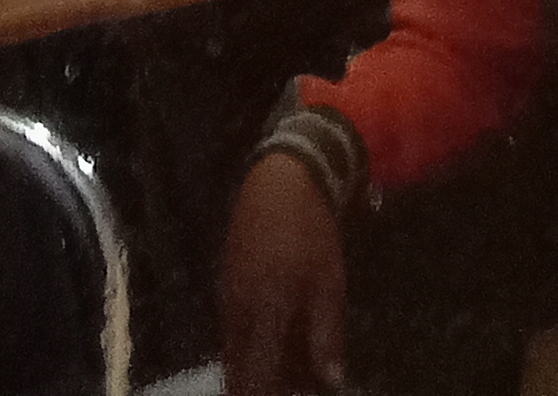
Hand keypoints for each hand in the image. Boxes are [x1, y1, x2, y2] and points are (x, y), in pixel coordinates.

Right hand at [220, 151, 348, 394]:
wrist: (279, 181)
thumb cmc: (311, 233)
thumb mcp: (328, 284)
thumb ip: (326, 336)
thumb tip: (332, 382)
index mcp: (265, 315)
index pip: (258, 380)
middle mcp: (238, 313)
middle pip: (238, 372)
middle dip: (257, 388)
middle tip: (287, 386)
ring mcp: (227, 297)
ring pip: (232, 353)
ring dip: (252, 371)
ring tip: (282, 373)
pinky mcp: (225, 284)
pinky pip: (229, 331)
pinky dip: (246, 348)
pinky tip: (268, 346)